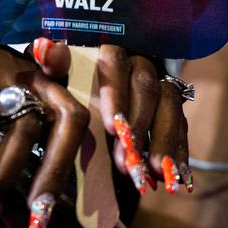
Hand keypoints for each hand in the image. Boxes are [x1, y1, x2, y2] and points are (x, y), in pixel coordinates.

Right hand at [0, 0, 91, 227]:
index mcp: (36, 78)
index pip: (74, 116)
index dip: (73, 158)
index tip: (53, 200)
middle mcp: (29, 69)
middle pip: (68, 118)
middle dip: (55, 171)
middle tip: (35, 213)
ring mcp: (2, 64)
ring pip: (22, 126)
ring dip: (1, 173)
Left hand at [31, 39, 191, 195]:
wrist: (76, 107)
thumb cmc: (62, 90)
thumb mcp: (53, 79)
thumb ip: (52, 66)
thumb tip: (46, 51)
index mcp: (106, 51)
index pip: (114, 61)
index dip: (115, 93)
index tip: (111, 127)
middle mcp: (136, 61)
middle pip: (145, 86)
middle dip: (139, 125)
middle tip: (128, 159)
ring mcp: (157, 82)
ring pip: (169, 103)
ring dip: (163, 139)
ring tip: (157, 171)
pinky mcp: (171, 106)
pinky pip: (181, 125)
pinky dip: (179, 151)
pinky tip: (176, 177)